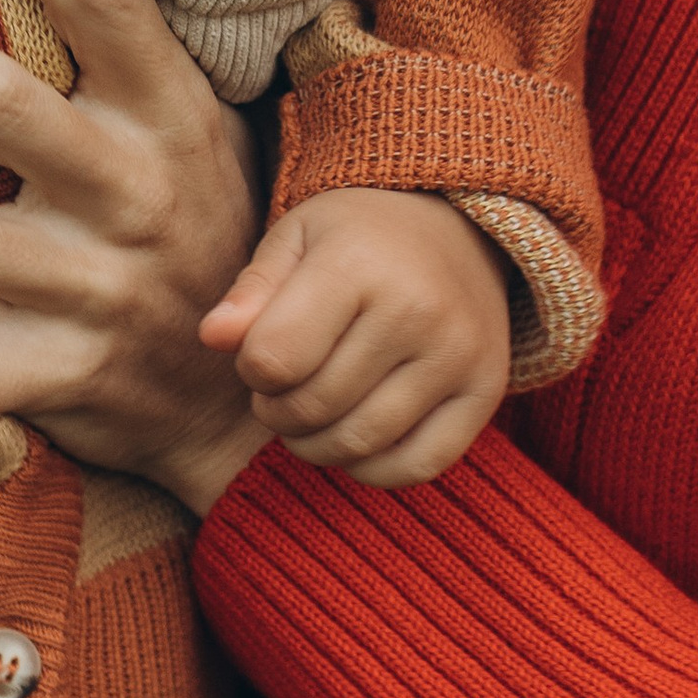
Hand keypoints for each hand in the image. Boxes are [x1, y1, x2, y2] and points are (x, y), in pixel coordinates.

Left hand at [202, 187, 510, 488]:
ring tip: (311, 413)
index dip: (250, 370)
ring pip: (358, 443)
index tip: (262, 354)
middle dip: (276, 411)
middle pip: (312, 407)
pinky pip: (417, 466)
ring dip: (314, 445)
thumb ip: (251, 292)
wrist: (457, 228)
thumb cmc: (356, 238)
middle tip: (280, 390)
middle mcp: (418, 311)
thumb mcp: (295, 239)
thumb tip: (212, 338)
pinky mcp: (485, 391)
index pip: (273, 359)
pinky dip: (371, 470)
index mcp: (358, 264)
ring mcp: (458, 355)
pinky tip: (355, 439)